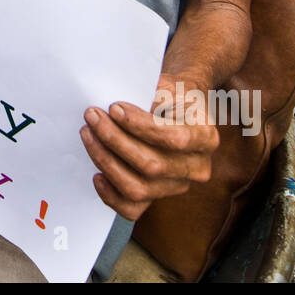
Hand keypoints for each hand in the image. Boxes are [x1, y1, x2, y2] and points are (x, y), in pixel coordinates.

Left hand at [80, 72, 220, 220]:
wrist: (177, 106)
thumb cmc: (171, 95)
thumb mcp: (171, 85)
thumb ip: (156, 95)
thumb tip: (124, 111)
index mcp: (206, 139)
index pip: (174, 139)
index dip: (141, 126)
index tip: (114, 108)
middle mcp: (197, 169)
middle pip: (152, 165)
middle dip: (115, 140)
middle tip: (92, 116)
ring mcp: (176, 187)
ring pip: (138, 188)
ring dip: (106, 162)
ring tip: (88, 134)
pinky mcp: (156, 198)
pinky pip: (132, 209)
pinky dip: (110, 195)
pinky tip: (96, 175)